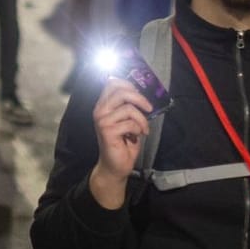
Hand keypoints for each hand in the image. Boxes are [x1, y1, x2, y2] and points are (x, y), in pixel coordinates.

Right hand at [88, 79, 152, 208]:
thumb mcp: (127, 120)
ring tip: (143, 128)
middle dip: (139, 98)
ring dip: (142, 119)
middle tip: (149, 108)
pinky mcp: (107, 131)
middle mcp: (100, 110)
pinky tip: (137, 136)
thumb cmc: (123, 143)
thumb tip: (142, 94)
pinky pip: (130, 123)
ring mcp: (102, 120)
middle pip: (121, 91)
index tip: (140, 93)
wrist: (115, 166)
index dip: (128, 84)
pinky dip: (139, 129)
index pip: (112, 83)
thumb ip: (129, 106)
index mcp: (103, 105)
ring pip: (129, 108)